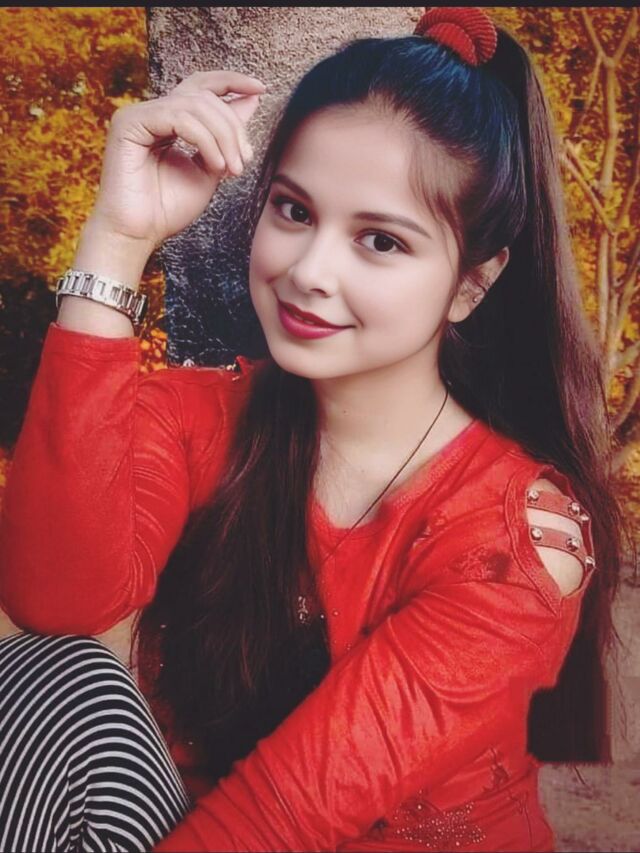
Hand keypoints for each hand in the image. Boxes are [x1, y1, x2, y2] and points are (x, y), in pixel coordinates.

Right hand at [87, 70, 266, 250]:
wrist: (139, 233)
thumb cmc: (168, 208)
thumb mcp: (211, 168)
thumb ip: (227, 136)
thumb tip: (250, 100)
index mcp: (168, 119)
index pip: (201, 86)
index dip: (231, 81)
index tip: (260, 88)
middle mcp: (152, 111)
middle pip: (204, 96)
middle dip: (233, 127)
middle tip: (245, 160)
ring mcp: (138, 114)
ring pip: (195, 105)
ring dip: (223, 137)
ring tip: (231, 169)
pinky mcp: (129, 124)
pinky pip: (178, 118)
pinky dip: (205, 141)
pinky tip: (214, 166)